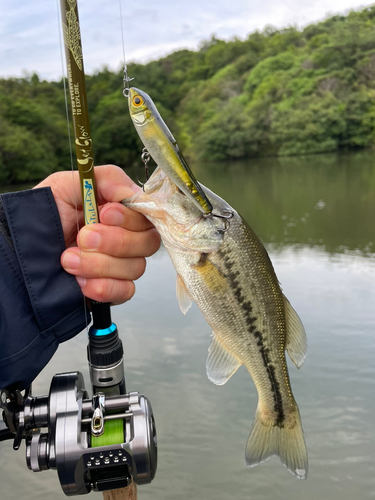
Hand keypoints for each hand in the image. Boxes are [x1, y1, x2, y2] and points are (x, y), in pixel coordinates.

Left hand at [34, 165, 159, 303]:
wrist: (20, 255)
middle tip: (82, 237)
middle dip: (113, 241)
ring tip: (67, 259)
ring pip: (136, 267)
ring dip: (99, 264)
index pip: (148, 214)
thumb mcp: (65, 185)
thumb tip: (132, 192)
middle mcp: (126, 237)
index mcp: (119, 211)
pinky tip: (79, 281)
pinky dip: (102, 287)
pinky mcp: (114, 289)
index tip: (105, 214)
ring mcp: (121, 265)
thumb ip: (106, 179)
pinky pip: (125, 291)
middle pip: (148, 242)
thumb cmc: (42, 218)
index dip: (131, 217)